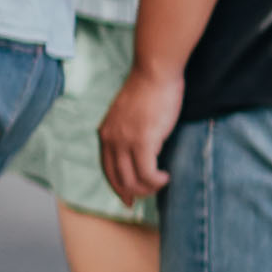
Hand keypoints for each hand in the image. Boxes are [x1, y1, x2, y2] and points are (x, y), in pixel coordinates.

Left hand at [99, 59, 184, 204]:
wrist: (154, 72)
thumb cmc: (149, 90)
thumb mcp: (129, 115)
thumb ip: (127, 133)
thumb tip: (139, 151)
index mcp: (105, 133)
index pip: (107, 170)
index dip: (118, 187)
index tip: (128, 199)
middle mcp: (110, 139)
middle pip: (118, 179)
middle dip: (134, 193)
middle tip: (151, 193)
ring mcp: (125, 141)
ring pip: (132, 180)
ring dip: (147, 188)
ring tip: (161, 183)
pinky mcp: (142, 141)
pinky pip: (147, 173)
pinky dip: (156, 180)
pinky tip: (165, 176)